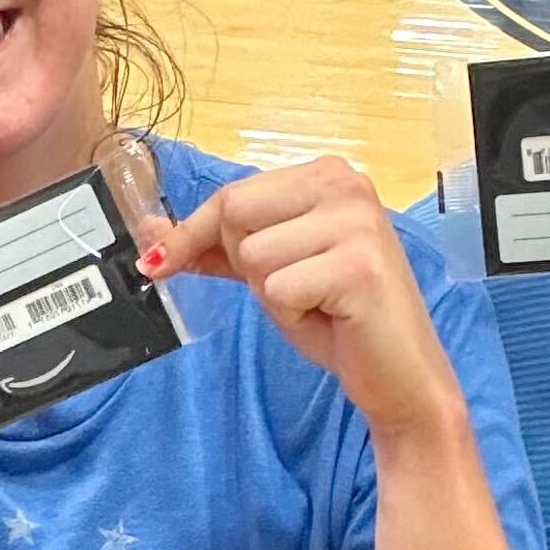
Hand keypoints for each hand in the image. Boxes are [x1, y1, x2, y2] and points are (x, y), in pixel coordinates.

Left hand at [138, 157, 461, 441]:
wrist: (398, 375)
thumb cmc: (339, 318)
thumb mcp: (270, 272)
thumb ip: (215, 246)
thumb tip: (150, 229)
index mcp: (326, 174)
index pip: (231, 194)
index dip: (194, 234)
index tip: (162, 262)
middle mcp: (346, 185)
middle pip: (235, 214)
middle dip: (246, 264)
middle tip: (296, 286)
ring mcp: (357, 223)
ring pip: (253, 254)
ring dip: (273, 293)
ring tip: (317, 301)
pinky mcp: (359, 266)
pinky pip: (278, 288)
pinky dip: (293, 314)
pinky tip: (330, 315)